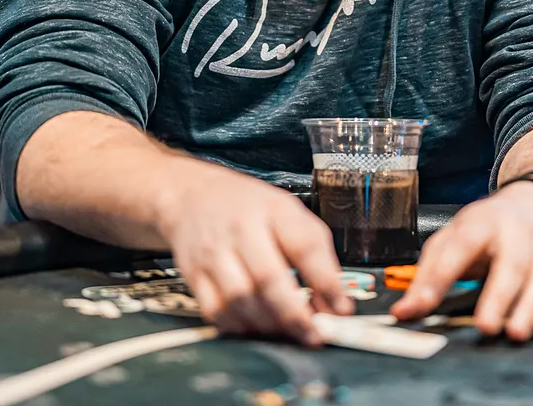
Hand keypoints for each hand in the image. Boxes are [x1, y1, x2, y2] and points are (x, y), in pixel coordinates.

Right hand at [156, 161, 352, 343]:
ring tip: (288, 333)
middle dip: (295, 315)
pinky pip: (216, 311)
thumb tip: (334, 301)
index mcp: (274, 210)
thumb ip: (314, 251)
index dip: (326, 281)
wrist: (191, 196)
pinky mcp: (194, 275)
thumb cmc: (248, 208)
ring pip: (241, 299)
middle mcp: (241, 229)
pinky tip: (257, 327)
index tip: (342, 308)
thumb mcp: (288, 212)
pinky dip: (240, 327)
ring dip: (269, 324)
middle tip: (314, 335)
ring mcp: (213, 253)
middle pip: (268, 278)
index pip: (305, 245)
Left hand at [390, 181, 532, 340]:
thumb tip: (403, 313)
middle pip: (511, 265)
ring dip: (531, 308)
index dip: (439, 275)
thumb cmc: (488, 228)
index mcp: (483, 223)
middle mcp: (518, 237)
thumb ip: (427, 274)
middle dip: (499, 296)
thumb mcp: (453, 237)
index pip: (459, 246)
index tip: (421, 304)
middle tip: (485, 326)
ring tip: (515, 334)